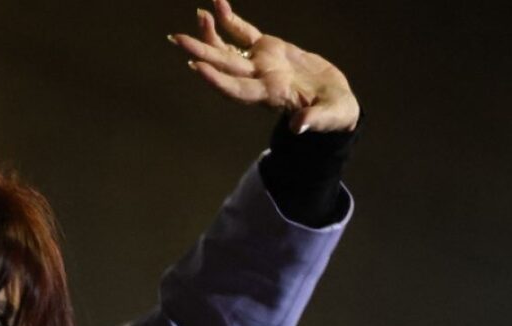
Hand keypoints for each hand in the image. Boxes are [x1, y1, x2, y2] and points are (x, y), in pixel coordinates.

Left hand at [169, 0, 358, 133]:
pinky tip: (217, 3)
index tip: (196, 66)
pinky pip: (244, 32)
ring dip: (210, 33)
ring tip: (199, 14)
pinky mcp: (268, 49)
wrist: (335, 103)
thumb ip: (315, 120)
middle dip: (200, 52)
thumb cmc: (334, 114)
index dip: (216, 79)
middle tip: (176, 39)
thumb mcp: (331, 117)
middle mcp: (258, 79)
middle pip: (224, 65)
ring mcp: (260, 63)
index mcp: (270, 95)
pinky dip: (230, 19)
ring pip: (229, 47)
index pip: (236, 89)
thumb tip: (299, 127)